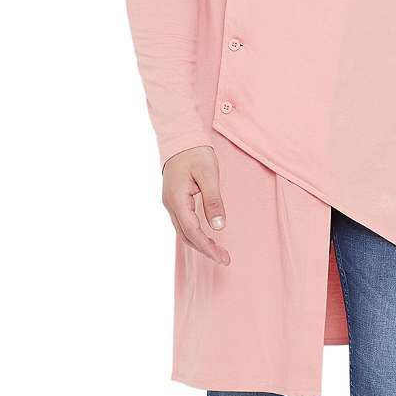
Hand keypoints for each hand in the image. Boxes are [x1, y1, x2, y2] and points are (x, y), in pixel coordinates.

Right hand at [161, 146, 229, 264]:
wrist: (180, 137)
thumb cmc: (196, 153)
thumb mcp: (209, 175)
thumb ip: (213, 201)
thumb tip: (219, 226)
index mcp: (178, 200)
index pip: (193, 231)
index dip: (207, 247)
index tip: (222, 257)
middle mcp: (170, 205)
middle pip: (187, 235)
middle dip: (205, 249)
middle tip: (224, 258)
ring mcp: (170, 202)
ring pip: (183, 231)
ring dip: (199, 243)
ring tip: (218, 251)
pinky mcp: (174, 199)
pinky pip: (183, 222)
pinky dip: (194, 233)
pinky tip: (205, 236)